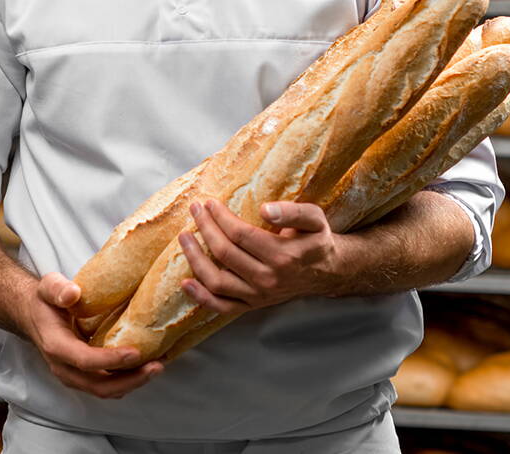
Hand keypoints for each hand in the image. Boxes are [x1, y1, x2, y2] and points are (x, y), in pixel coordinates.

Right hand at [18, 272, 163, 397]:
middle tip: (157, 366)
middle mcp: (64, 368)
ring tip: (157, 367)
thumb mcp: (48, 286)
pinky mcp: (83, 376)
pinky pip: (106, 385)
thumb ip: (58, 288)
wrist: (33, 315)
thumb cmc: (44, 300)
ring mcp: (73, 375)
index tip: (135, 352)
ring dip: (132, 383)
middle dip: (130, 380)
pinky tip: (145, 366)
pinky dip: (127, 380)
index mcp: (56, 346)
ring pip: (104, 390)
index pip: (85, 360)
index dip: (111, 360)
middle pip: (99, 385)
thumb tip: (72, 293)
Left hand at [178, 199, 341, 314]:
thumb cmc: (316, 239)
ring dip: (195, 259)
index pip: (240, 234)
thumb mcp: (314, 218)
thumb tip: (265, 209)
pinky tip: (186, 282)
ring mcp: (258, 295)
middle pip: (225, 253)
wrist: (326, 272)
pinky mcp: (252, 305)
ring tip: (184, 237)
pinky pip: (222, 307)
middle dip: (205, 228)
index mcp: (283, 255)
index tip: (209, 202)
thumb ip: (292, 212)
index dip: (220, 217)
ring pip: (218, 281)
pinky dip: (201, 298)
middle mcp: (268, 279)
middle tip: (195, 209)